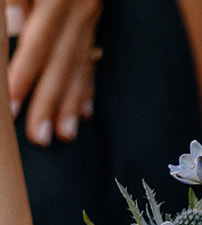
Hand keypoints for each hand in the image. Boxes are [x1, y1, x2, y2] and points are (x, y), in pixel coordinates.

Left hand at [7, 0, 101, 147]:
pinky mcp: (93, 18)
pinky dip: (86, 87)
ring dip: (69, 103)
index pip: (38, 42)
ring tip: (63, 135)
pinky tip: (82, 112)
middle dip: (49, 102)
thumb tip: (16, 25)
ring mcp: (89, 14)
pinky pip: (91, 57)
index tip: (10, 107)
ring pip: (79, 64)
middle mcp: (78, 7)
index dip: (23, 76)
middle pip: (61, 62)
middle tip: (38, 137)